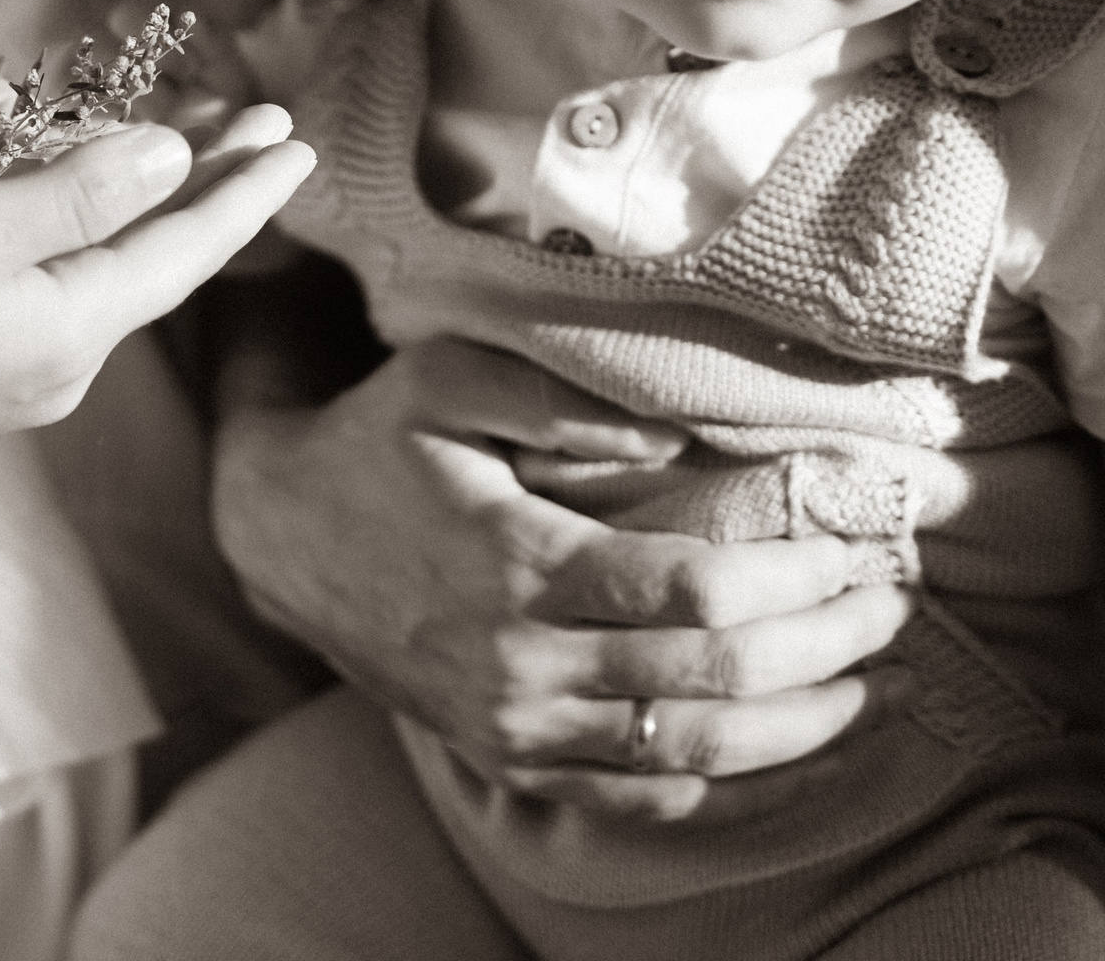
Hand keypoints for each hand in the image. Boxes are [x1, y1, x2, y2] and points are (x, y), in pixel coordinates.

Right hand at [0, 106, 315, 532]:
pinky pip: (56, 290)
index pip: (189, 247)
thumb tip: (174, 157)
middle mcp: (62, 364)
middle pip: (159, 263)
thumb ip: (75, 191)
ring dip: (149, 210)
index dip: (245, 187)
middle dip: (213, 192)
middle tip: (268, 127)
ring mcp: (16, 377)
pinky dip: (87, 235)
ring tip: (189, 150)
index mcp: (73, 327)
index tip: (300, 135)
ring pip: (108, 275)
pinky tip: (78, 208)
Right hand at [211, 336, 911, 821]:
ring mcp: (512, 722)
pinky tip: (797, 752)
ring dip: (803, 728)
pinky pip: (640, 795)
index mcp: (516, 564)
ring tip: (876, 686)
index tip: (856, 543)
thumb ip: (556, 394)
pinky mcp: (507, 756)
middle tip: (893, 606)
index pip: (696, 591)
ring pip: (693, 755)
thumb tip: (679, 435)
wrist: (280, 533)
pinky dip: (735, 787)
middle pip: (714, 680)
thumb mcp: (444, 376)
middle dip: (826, 646)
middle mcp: (519, 661)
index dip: (796, 576)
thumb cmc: (377, 439)